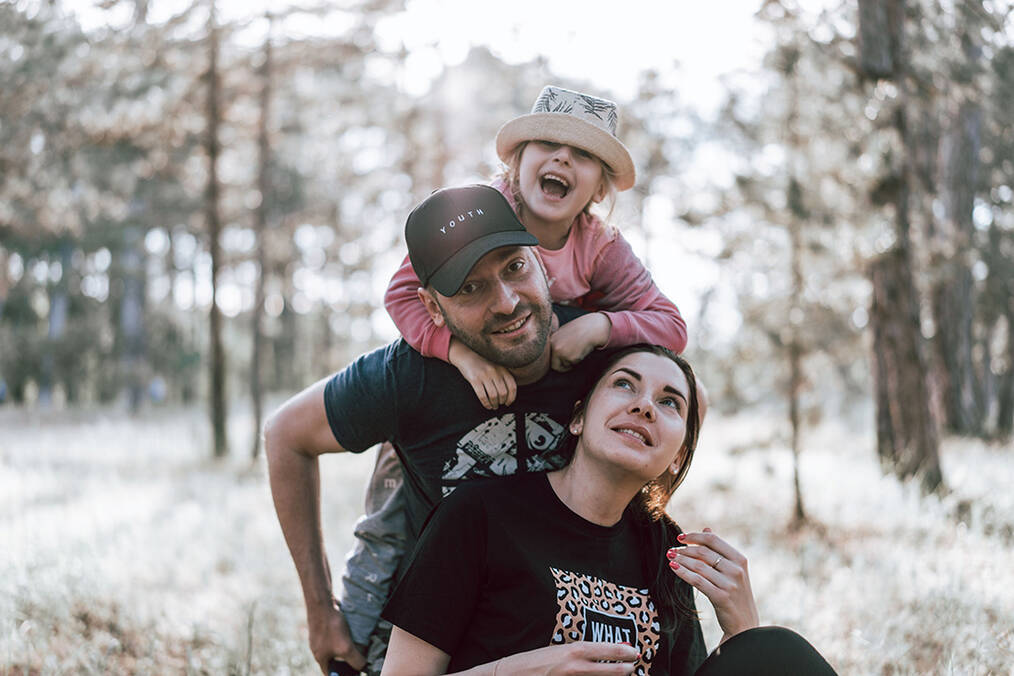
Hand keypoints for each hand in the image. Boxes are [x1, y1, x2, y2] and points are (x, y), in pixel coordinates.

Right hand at [307, 601, 366, 674]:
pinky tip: (350, 630)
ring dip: (345, 645)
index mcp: (320, 658)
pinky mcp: (323, 627)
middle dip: (346, 659)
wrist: (322, 603)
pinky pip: (334, 635)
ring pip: (335, 647)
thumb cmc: (331, 626)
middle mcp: (318, 649)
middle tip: (358, 655)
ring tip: (356, 641)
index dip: (342, 674)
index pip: (331, 674)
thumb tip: (363, 667)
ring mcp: (319, 638)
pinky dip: (343, 635)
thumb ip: (355, 660)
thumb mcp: (346, 648)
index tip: (354, 671)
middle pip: (334, 660)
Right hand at [449, 338, 516, 408]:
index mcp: (502, 369)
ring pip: (493, 396)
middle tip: (499, 404)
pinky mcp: (474, 379)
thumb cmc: (482, 363)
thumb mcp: (496, 366)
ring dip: (494, 404)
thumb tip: (509, 394)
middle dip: (502, 402)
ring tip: (493, 406)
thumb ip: (503, 376)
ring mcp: (484, 375)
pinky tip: (487, 405)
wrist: (466, 356)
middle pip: (503, 393)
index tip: (508, 402)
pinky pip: (482, 396)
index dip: (512, 397)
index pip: (512, 386)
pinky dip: (486, 403)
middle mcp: (495, 372)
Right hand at [497, 641, 639, 674]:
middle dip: (625, 669)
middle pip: (611, 670)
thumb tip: (602, 651)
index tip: (634, 652)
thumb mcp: (559, 650)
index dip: (624, 652)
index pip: (607, 650)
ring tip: (621, 674)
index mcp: (574, 650)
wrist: (513, 674)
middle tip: (633, 667)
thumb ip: (581, 652)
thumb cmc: (536, 660)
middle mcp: (576, 666)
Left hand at [550, 313, 610, 371]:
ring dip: (571, 363)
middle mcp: (554, 346)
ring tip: (578, 351)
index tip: (564, 360)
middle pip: (554, 365)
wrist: (593, 328)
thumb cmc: (581, 330)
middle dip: (562, 366)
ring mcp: (561, 352)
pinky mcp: (569, 357)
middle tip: (571, 362)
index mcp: (552, 339)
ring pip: (563, 366)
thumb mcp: (565, 333)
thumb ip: (558, 342)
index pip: (549, 356)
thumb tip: (556, 355)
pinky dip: (577, 361)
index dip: (557, 360)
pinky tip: (582, 351)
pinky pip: (572, 365)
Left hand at [666, 528, 758, 642]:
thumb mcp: (733, 570)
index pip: (713, 540)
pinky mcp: (721, 597)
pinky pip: (697, 581)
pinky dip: (683, 572)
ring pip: (699, 566)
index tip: (680, 537)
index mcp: (740, 559)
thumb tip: (706, 528)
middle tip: (671, 550)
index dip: (694, 536)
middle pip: (704, 552)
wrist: (745, 625)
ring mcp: (730, 584)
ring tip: (670, 558)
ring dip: (681, 560)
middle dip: (684, 550)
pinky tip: (674, 568)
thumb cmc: (736, 595)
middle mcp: (737, 570)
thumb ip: (720, 550)